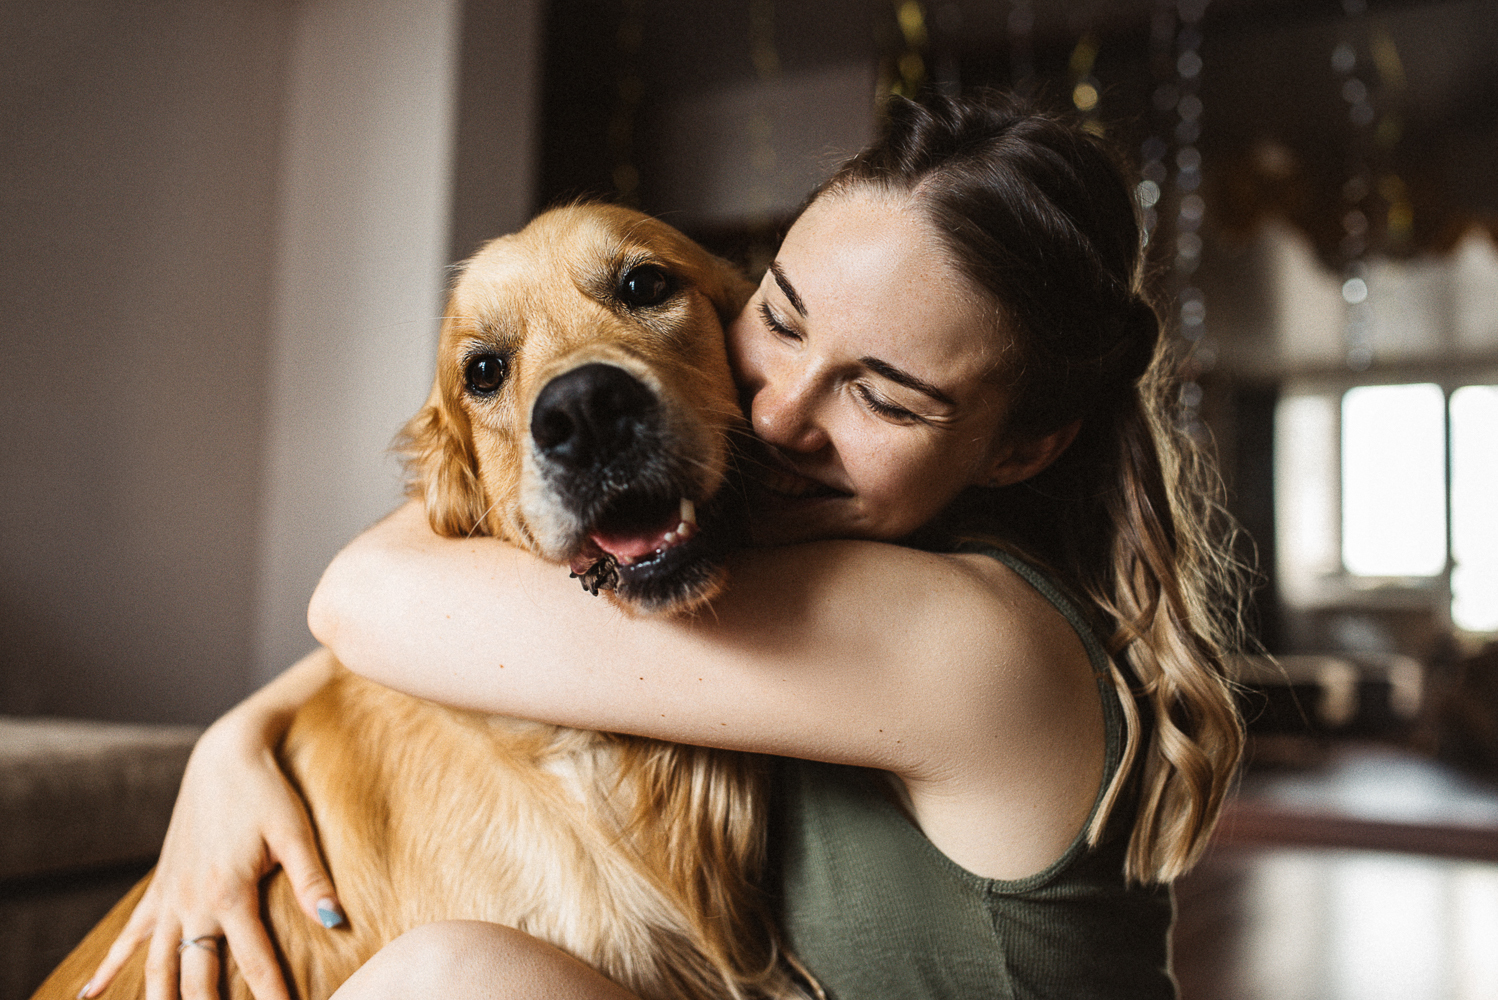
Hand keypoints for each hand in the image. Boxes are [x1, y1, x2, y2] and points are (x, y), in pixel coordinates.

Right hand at [81, 711, 342, 999]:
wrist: (225, 756)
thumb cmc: (266, 791)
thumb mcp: (294, 832)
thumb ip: (312, 881)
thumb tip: (336, 921)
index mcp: (229, 893)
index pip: (255, 963)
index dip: (272, 996)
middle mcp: (192, 903)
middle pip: (196, 978)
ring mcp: (170, 897)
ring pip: (157, 966)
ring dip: (161, 998)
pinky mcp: (159, 886)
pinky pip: (130, 934)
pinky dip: (110, 966)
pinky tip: (89, 995)